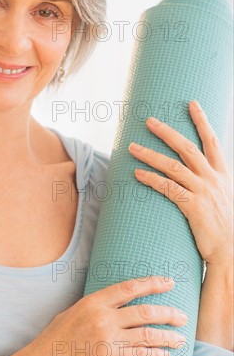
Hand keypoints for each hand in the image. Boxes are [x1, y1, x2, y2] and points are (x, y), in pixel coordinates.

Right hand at [28, 276, 186, 355]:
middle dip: (168, 313)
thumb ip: (95, 306)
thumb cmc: (56, 337)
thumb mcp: (73, 312)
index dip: (152, 284)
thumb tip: (111, 303)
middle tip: (182, 316)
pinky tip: (164, 355)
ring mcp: (108, 339)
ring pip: (147, 335)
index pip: (129, 288)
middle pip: (145, 311)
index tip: (168, 282)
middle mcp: (103, 318)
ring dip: (167, 336)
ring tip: (180, 339)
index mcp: (94, 302)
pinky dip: (156, 355)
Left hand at [128, 100, 233, 266]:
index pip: (212, 141)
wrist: (231, 251)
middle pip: (187, 148)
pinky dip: (151, 178)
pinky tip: (137, 173)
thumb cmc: (224, 225)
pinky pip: (168, 188)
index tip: (192, 103)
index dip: (202, 121)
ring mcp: (203, 192)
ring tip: (131, 147)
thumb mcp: (224, 196)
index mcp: (223, 173)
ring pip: (173, 166)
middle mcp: (214, 179)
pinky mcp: (193, 207)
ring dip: (150, 154)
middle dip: (167, 132)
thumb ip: (212, 180)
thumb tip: (196, 169)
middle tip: (148, 121)